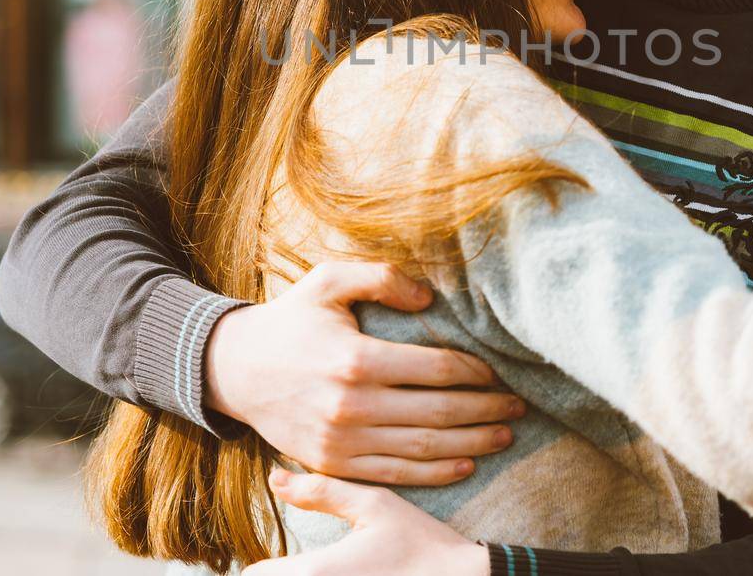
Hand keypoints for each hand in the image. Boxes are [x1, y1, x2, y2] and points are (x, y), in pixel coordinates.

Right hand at [204, 261, 525, 485]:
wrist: (235, 369)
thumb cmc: (291, 319)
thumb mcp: (329, 281)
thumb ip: (382, 277)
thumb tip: (429, 298)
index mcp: (357, 359)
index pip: (437, 370)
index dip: (475, 372)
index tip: (497, 371)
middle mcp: (352, 406)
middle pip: (439, 413)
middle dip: (485, 410)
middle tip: (517, 406)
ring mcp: (342, 441)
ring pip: (423, 449)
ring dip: (471, 443)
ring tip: (503, 434)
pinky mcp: (333, 464)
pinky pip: (395, 475)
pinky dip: (435, 473)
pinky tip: (465, 463)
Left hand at [240, 470, 487, 575]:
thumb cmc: (421, 542)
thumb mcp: (374, 504)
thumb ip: (321, 491)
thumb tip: (276, 479)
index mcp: (317, 572)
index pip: (257, 575)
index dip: (265, 562)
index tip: (281, 553)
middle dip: (281, 574)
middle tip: (297, 564)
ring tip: (330, 570)